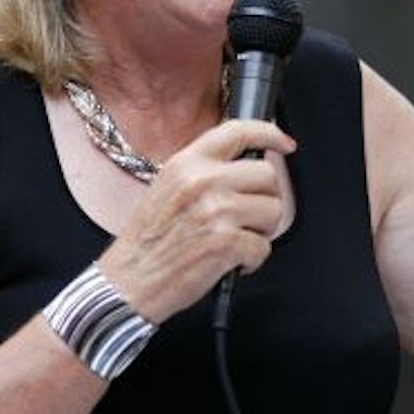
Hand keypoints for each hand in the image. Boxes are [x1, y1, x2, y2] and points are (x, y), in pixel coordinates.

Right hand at [98, 119, 295, 321]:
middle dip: (265, 199)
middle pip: (267, 174)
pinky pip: (264, 246)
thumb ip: (203, 171)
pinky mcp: (225, 242)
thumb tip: (246, 165)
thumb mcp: (167, 188)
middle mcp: (202, 181)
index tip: (284, 144)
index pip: (238, 131)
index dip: (269, 134)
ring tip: (234, 240)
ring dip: (261, 230)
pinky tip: (229, 262)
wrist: (128, 281)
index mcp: (186, 163)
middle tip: (246, 219)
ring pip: (273, 210)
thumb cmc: (148, 242)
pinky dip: (252, 260)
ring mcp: (216, 210)